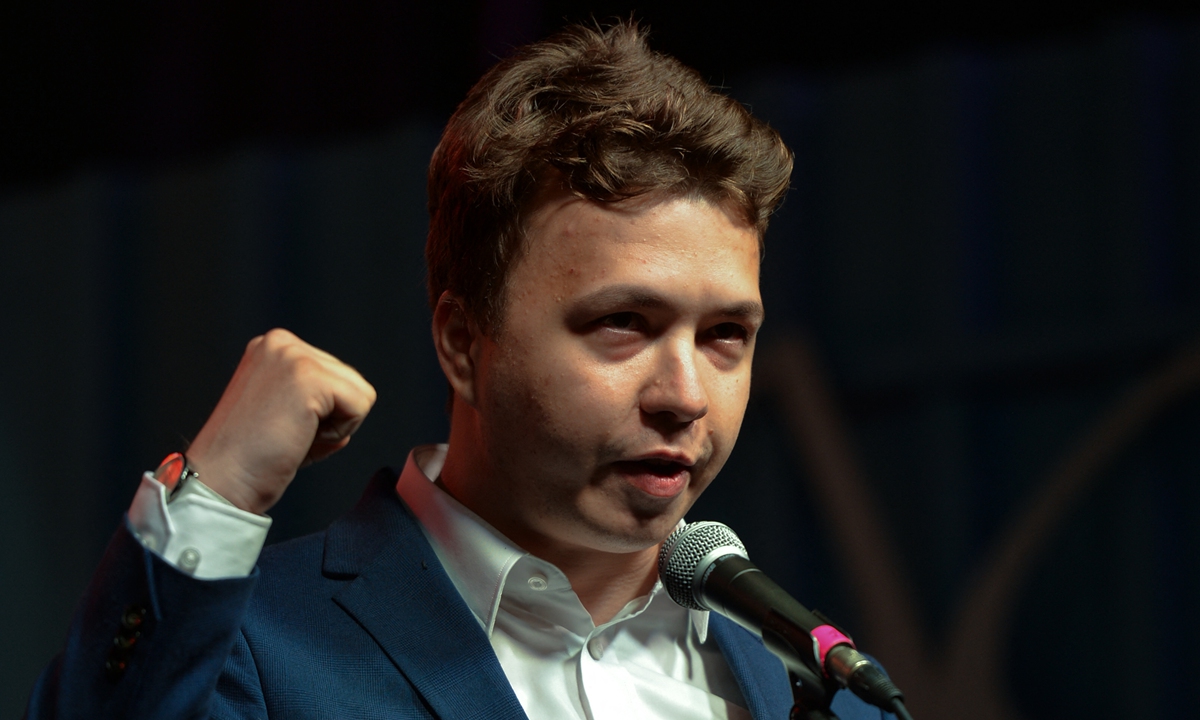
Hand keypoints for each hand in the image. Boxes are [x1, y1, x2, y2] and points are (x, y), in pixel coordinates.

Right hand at [185, 329, 376, 514]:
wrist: (220, 482)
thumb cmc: (248, 459)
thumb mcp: (283, 411)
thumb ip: (317, 398)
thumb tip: (358, 400)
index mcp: (273, 348)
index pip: (335, 376)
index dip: (321, 414)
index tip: (281, 427)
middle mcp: (281, 342)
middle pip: (352, 382)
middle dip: (329, 418)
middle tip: (286, 434)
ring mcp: (294, 356)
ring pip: (360, 393)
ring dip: (334, 426)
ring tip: (292, 434)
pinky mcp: (309, 376)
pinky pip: (361, 406)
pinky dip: (338, 433)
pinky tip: (299, 437)